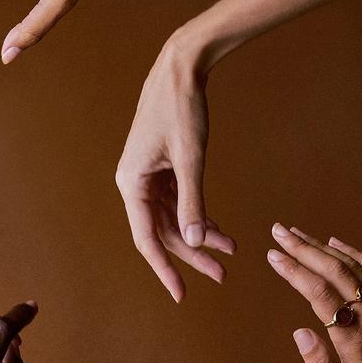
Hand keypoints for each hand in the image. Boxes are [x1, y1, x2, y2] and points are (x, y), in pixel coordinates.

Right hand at [116, 36, 235, 301]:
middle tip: (222, 275)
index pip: (147, 238)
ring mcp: (147, 175)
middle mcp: (134, 183)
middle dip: (192, 254)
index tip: (181, 293)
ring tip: (230, 252)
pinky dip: (198, 215)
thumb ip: (192, 203)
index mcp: (131, 183)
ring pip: (172, 218)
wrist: (181, 69)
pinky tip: (219, 229)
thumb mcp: (191, 160)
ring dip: (199, 235)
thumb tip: (193, 243)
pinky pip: (177, 201)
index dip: (165, 268)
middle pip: (162, 231)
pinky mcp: (160, 167)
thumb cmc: (181, 110)